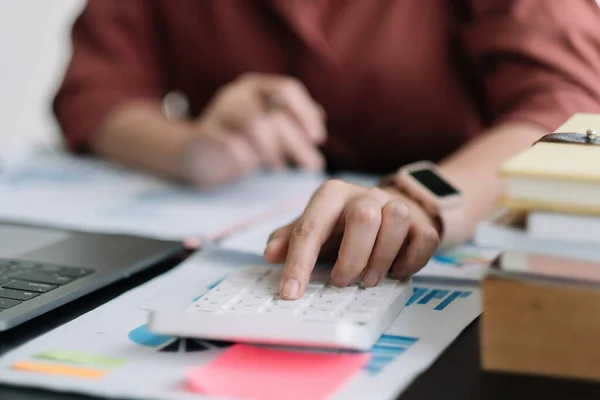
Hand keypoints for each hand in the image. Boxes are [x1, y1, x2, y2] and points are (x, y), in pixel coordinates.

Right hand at [181, 73, 326, 187]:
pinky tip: (252, 168)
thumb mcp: (268, 129)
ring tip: (281, 169)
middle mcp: (239, 94)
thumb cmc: (238, 141)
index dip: (306, 112)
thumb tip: (320, 125)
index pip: (287, 89)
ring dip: (272, 148)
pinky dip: (246, 156)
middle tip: (313, 166)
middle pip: (274, 112)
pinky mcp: (204, 134)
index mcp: (257, 87)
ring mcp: (220, 111)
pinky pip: (229, 142)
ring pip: (253, 122)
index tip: (319, 138)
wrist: (194, 153)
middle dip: (297, 142)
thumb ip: (292, 124)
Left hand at [264, 180, 440, 299]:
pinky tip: (396, 272)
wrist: (389, 206)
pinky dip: (411, 261)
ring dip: (381, 259)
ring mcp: (396, 205)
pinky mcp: (421, 222)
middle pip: (363, 218)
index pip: (311, 227)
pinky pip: (424, 239)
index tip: (291, 292)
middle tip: (341, 282)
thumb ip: (290, 238)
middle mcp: (365, 195)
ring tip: (368, 280)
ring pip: (397, 221)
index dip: (299, 262)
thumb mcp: (314, 225)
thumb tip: (270, 254)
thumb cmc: (343, 222)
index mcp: (332, 195)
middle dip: (352, 258)